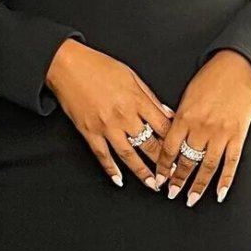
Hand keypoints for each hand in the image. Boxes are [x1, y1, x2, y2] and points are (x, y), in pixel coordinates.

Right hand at [46, 38, 174, 192]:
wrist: (68, 66)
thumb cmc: (99, 66)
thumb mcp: (131, 75)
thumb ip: (150, 96)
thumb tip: (167, 113)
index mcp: (136, 99)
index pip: (162, 126)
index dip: (174, 141)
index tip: (182, 152)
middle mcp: (123, 115)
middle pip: (149, 143)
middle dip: (163, 162)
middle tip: (172, 175)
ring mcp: (106, 126)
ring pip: (128, 154)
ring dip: (142, 172)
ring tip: (152, 184)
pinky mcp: (89, 132)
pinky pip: (102, 155)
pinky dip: (110, 169)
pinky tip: (118, 180)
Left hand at [154, 50, 250, 206]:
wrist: (239, 67)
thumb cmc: (212, 77)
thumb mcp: (188, 94)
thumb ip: (179, 116)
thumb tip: (169, 135)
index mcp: (185, 116)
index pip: (169, 148)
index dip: (163, 167)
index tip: (159, 179)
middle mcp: (201, 127)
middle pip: (186, 161)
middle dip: (177, 180)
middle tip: (171, 193)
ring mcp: (221, 133)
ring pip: (207, 167)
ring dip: (198, 186)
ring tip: (190, 198)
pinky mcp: (238, 135)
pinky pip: (231, 163)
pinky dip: (225, 180)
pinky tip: (219, 192)